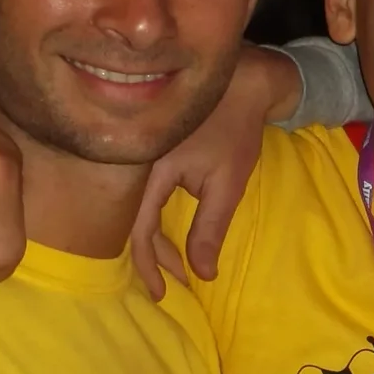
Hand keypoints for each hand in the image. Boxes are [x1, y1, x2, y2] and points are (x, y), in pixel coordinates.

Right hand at [128, 46, 297, 300]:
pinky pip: (142, 194)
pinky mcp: (147, 151)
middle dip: (153, 257)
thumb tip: (201, 272)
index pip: (138, 230)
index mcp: (151, 170)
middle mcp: (135, 164)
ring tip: (177, 264)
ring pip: (136, 210)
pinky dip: (154, 217)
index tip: (160, 293)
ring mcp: (138, 156)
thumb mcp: (228, 183)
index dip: (148, 265)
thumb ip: (210, 228)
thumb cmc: (236, 129)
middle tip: (172, 284)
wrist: (241, 81)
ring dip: (155, 239)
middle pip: (132, 223)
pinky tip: (168, 232)